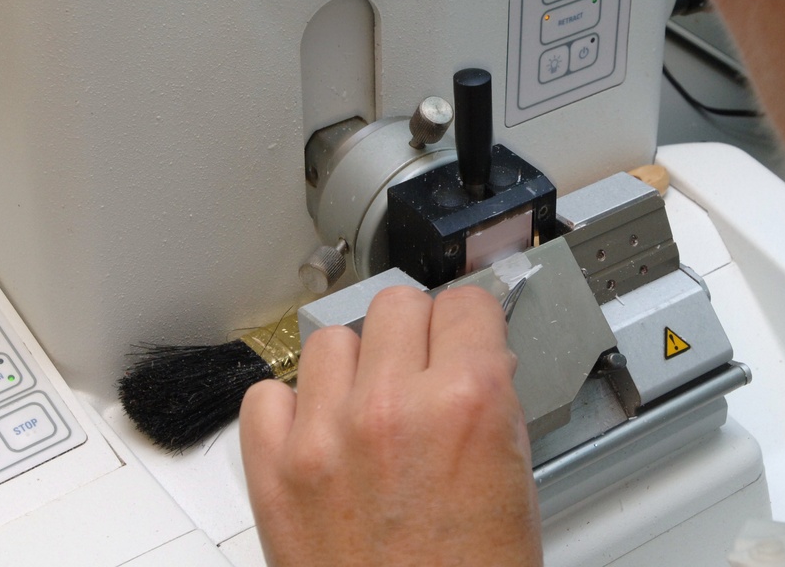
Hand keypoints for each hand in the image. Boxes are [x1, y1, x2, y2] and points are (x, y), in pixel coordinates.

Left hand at [240, 285, 543, 565]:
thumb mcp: (515, 481)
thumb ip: (490, 403)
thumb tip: (473, 359)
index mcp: (466, 403)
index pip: (465, 302)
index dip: (471, 322)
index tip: (466, 332)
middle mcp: (390, 407)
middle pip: (396, 305)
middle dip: (416, 334)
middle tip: (423, 371)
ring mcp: (324, 435)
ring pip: (331, 340)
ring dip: (355, 365)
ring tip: (370, 407)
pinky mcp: (273, 470)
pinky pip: (270, 395)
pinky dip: (293, 408)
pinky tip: (322, 433)